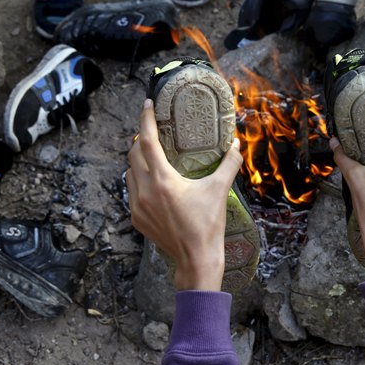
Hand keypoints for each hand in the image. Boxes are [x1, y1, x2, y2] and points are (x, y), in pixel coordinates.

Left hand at [126, 98, 242, 290]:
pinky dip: (138, 180)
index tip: (147, 105)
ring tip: (151, 154)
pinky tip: (151, 182)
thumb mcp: (220, 190)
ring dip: (138, 160)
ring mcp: (137, 206)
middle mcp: (145, 191)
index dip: (145, 120)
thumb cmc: (207, 225)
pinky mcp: (137, 219)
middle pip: (133, 154)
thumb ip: (229, 164)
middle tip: (152, 129)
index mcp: (162, 180)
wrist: (196, 259)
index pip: (147, 141)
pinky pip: (131, 191)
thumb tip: (235, 145)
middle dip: (140, 138)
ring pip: (129, 173)